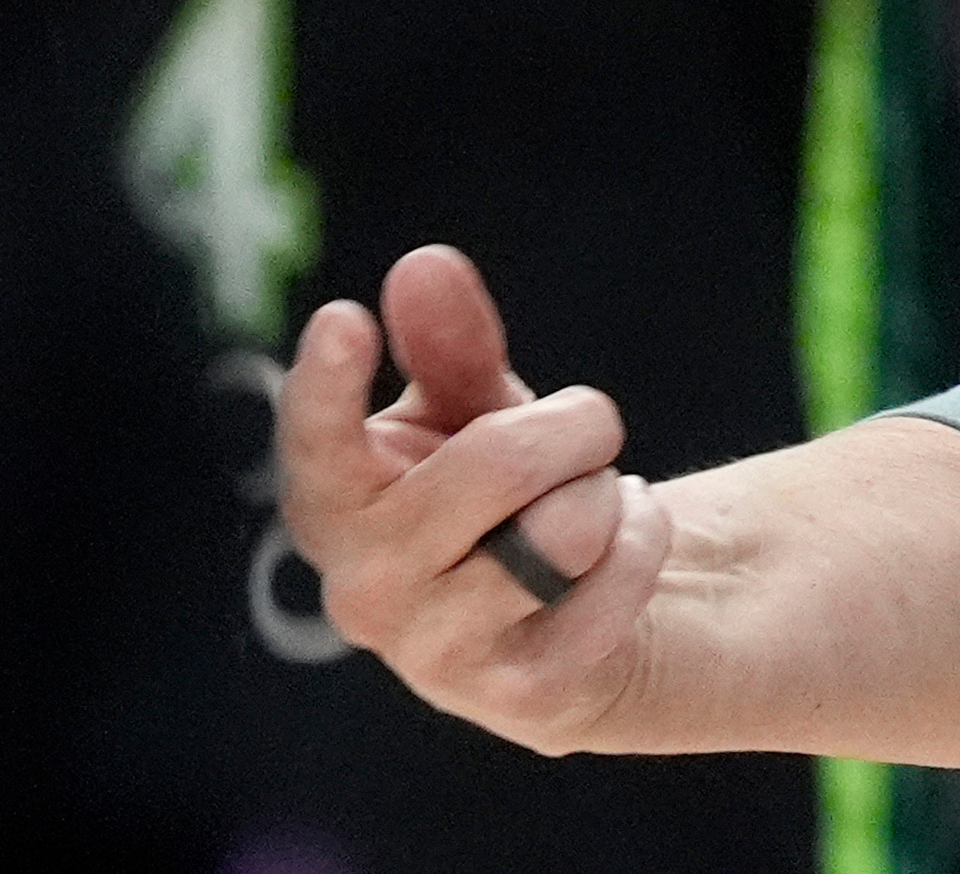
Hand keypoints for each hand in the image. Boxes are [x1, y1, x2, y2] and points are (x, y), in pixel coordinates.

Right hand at [275, 246, 672, 755]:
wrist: (574, 616)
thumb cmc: (500, 495)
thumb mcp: (475, 408)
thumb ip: (448, 341)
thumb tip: (423, 265)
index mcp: (337, 505)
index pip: (317, 444)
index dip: (326, 386)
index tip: (343, 319)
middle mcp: (363, 587)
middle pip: (498, 461)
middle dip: (575, 425)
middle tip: (583, 431)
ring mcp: (436, 652)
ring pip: (568, 525)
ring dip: (606, 492)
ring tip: (586, 509)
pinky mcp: (520, 694)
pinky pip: (620, 575)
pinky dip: (642, 543)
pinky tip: (614, 562)